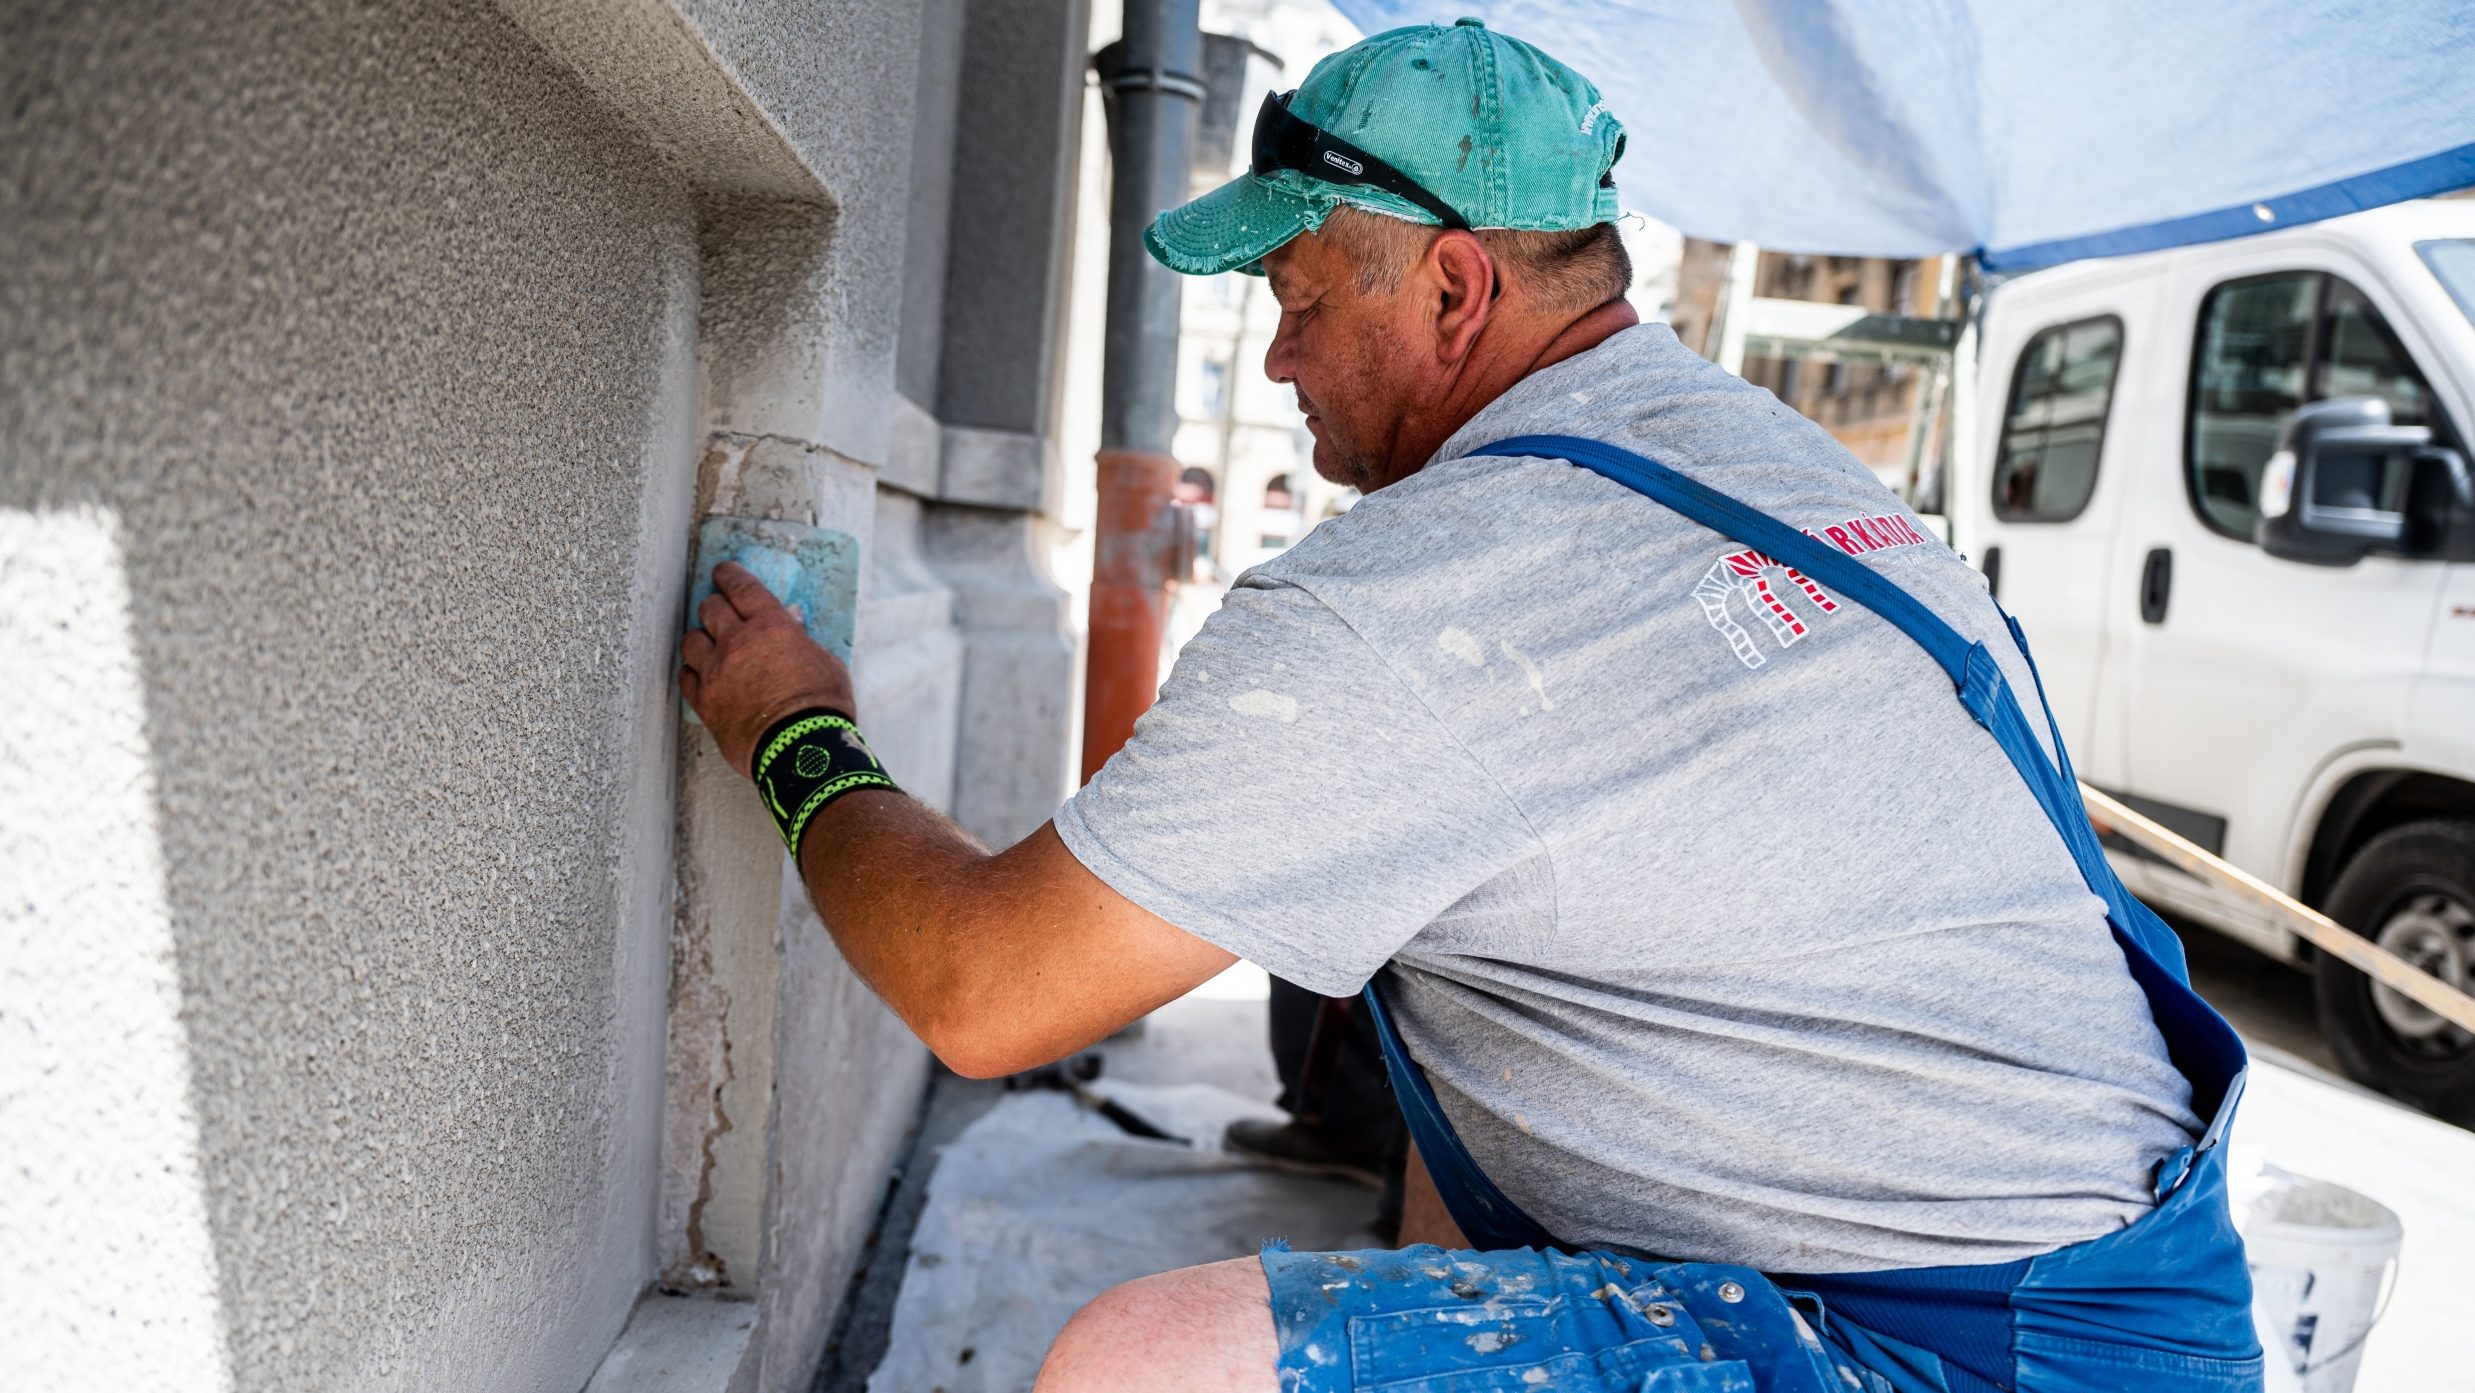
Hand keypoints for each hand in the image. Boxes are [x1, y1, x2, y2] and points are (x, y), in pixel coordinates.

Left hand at [679, 561, 856, 776]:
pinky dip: (692, 672)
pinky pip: (685, 676)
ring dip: (699, 638)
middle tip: (719, 609)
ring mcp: (716, 671)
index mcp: (772, 626)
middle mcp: (738, 642)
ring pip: (690, 639)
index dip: (729, 574)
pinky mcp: (704, 701)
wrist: (801, 749)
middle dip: (714, 605)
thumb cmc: (823, 706)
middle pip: (710, 608)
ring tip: (708, 643)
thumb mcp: (826, 663)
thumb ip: (803, 640)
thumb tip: (791, 623)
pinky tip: (701, 674)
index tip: (722, 571)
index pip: (741, 587)